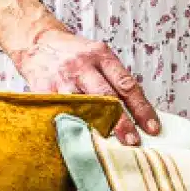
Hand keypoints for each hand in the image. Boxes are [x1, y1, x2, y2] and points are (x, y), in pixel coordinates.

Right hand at [10, 28, 161, 145]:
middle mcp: (83, 66)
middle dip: (121, 122)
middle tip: (132, 142)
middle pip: (106, 97)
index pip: (126, 84)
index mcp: (102, 56)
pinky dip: (70, 129)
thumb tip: (138, 115)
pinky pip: (59, 113)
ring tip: (106, 148)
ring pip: (82, 107)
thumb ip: (114, 80)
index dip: (141, 108)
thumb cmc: (74, 54)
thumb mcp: (97, 56)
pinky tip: (78, 143)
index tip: (152, 128)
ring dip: (95, 129)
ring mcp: (62, 78)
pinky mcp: (43, 90)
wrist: (37, 42)